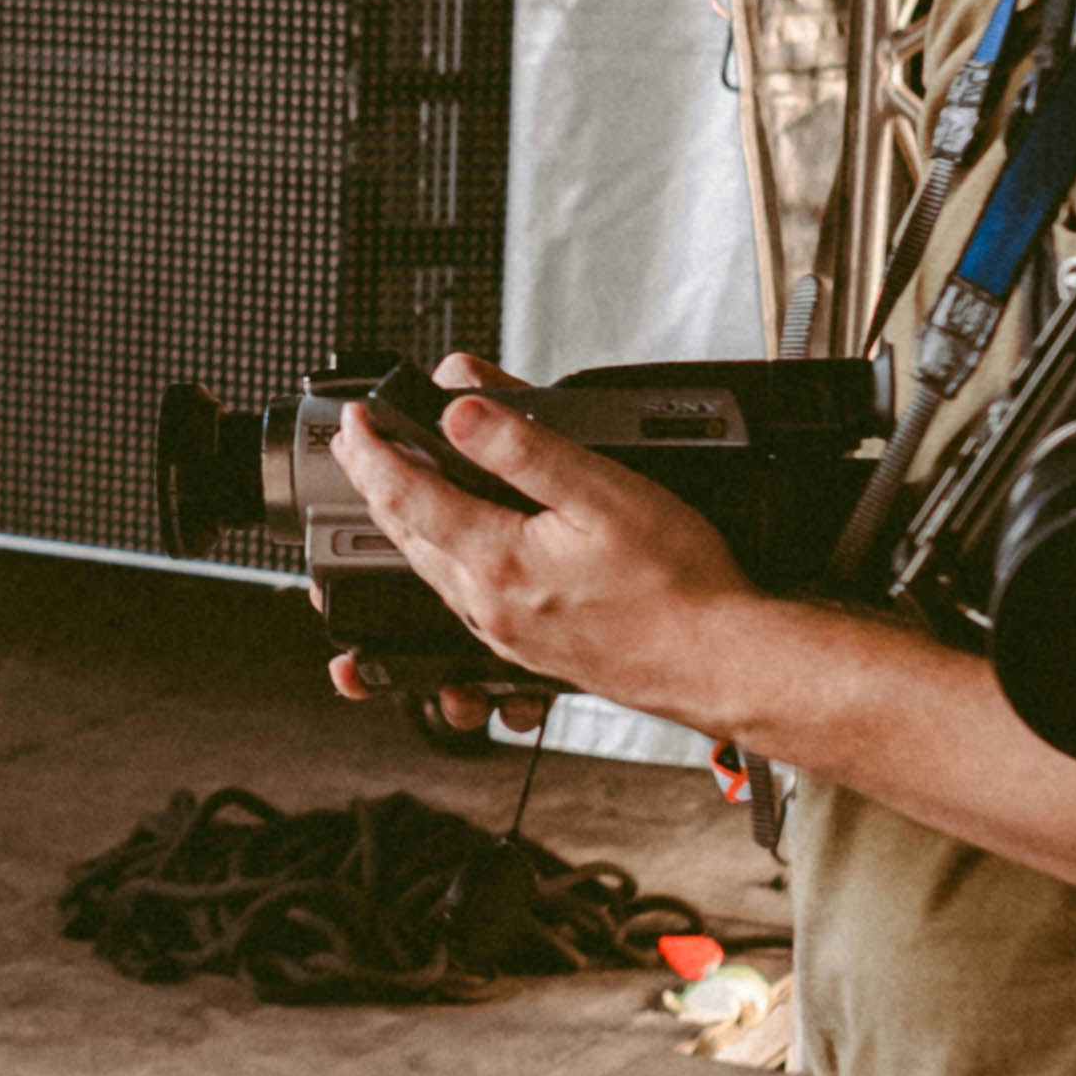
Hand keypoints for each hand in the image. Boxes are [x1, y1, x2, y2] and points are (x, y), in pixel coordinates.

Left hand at [322, 354, 768, 737]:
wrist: (719, 662)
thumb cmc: (678, 585)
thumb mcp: (602, 492)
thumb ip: (525, 449)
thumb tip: (460, 412)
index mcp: (496, 562)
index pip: (405, 497)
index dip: (372, 452)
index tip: (355, 420)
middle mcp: (487, 607)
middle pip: (406, 536)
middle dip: (376, 484)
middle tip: (359, 445)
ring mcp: (505, 636)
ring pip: (432, 571)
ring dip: (405, 525)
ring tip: (394, 488)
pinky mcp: (530, 651)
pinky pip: (462, 600)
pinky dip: (443, 562)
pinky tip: (458, 551)